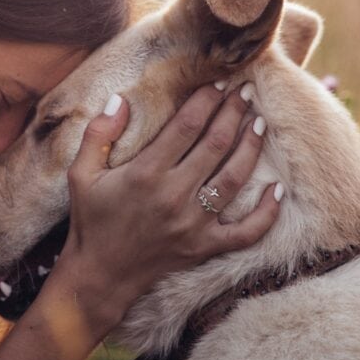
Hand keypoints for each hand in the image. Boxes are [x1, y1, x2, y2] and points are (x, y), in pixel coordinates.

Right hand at [55, 82, 280, 330]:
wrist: (99, 276)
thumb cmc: (90, 221)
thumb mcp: (81, 174)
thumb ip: (98, 134)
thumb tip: (121, 100)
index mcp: (145, 173)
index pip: (186, 126)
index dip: (206, 100)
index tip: (218, 83)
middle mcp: (173, 196)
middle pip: (216, 145)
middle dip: (234, 113)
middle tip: (245, 92)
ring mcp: (193, 224)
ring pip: (234, 178)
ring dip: (251, 147)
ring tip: (259, 123)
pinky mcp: (205, 247)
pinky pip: (247, 231)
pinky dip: (267, 212)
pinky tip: (278, 189)